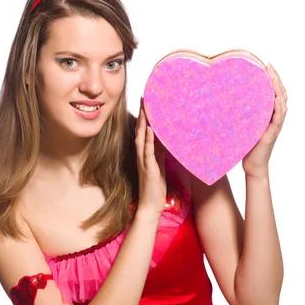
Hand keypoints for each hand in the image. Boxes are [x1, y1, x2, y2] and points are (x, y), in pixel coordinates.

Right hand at [135, 98, 166, 216]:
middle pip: (140, 130)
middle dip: (142, 114)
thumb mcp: (159, 165)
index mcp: (145, 154)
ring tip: (145, 108)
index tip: (146, 102)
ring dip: (143, 123)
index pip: (143, 131)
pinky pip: (148, 152)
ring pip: (141, 138)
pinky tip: (150, 129)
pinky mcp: (148, 169)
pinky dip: (148, 139)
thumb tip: (164, 139)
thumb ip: (160, 152)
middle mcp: (142, 155)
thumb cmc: (154, 187)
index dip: (144, 117)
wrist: (150, 206)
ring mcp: (143, 161)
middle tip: (144, 98)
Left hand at [242, 63, 287, 178]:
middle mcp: (275, 117)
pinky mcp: (273, 132)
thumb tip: (224, 100)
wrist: (252, 165)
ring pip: (282, 101)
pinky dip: (279, 105)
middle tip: (268, 65)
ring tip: (273, 75)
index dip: (271, 78)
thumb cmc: (246, 145)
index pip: (273, 92)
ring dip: (278, 87)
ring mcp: (276, 124)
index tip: (264, 65)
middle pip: (280, 93)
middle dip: (275, 78)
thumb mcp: (243, 124)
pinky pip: (279, 116)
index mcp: (268, 113)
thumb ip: (240, 113)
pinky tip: (276, 96)